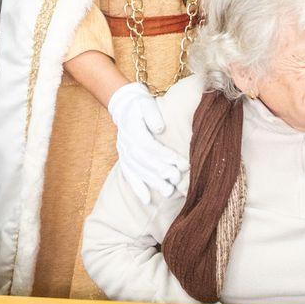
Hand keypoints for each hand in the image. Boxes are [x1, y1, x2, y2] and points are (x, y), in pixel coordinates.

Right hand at [106, 82, 183, 201]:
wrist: (123, 107)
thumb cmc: (140, 105)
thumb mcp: (146, 103)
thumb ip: (153, 114)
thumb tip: (160, 128)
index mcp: (132, 128)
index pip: (149, 145)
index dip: (165, 156)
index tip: (182, 163)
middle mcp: (125, 142)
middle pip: (143, 161)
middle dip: (162, 171)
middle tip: (179, 179)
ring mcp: (123, 153)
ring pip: (137, 171)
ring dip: (153, 183)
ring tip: (169, 192)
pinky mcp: (123, 159)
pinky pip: (129, 176)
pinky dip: (137, 188)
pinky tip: (147, 200)